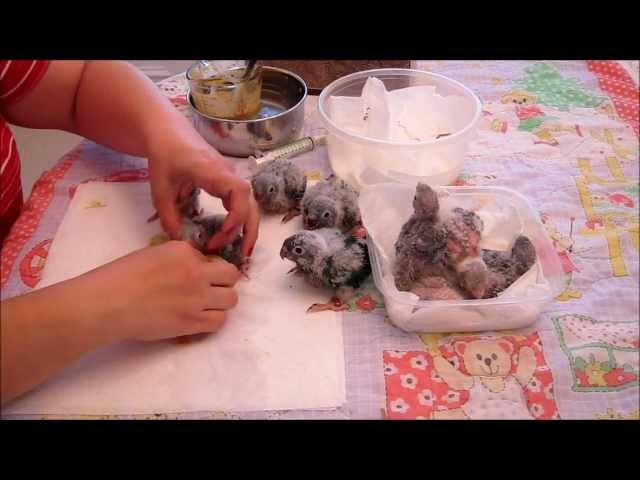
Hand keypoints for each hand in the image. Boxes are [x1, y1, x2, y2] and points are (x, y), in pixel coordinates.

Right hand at [83, 241, 240, 340]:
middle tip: (208, 290)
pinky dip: (213, 320)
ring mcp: (197, 298)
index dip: (207, 268)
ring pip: (231, 300)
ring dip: (221, 302)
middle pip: (231, 276)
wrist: (107, 304)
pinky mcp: (192, 322)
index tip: (194, 276)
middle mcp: (196, 272)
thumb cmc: (121, 277)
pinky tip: (199, 318)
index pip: (212, 258)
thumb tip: (198, 267)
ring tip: (205, 305)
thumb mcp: (153, 254)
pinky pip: (220, 321)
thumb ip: (180, 258)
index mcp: (184, 251)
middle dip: (223, 282)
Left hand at [148, 142, 258, 256]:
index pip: (238, 193)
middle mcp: (228, 174)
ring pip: (249, 205)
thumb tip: (181, 242)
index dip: (236, 217)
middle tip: (241, 254)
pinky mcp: (227, 182)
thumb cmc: (164, 156)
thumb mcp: (160, 189)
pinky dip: (240, 220)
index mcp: (213, 171)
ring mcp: (230, 177)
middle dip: (248, 230)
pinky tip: (232, 236)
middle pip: (250, 203)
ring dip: (248, 228)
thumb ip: (169, 217)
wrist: (168, 132)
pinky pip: (241, 202)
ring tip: (242, 251)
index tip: (221, 236)